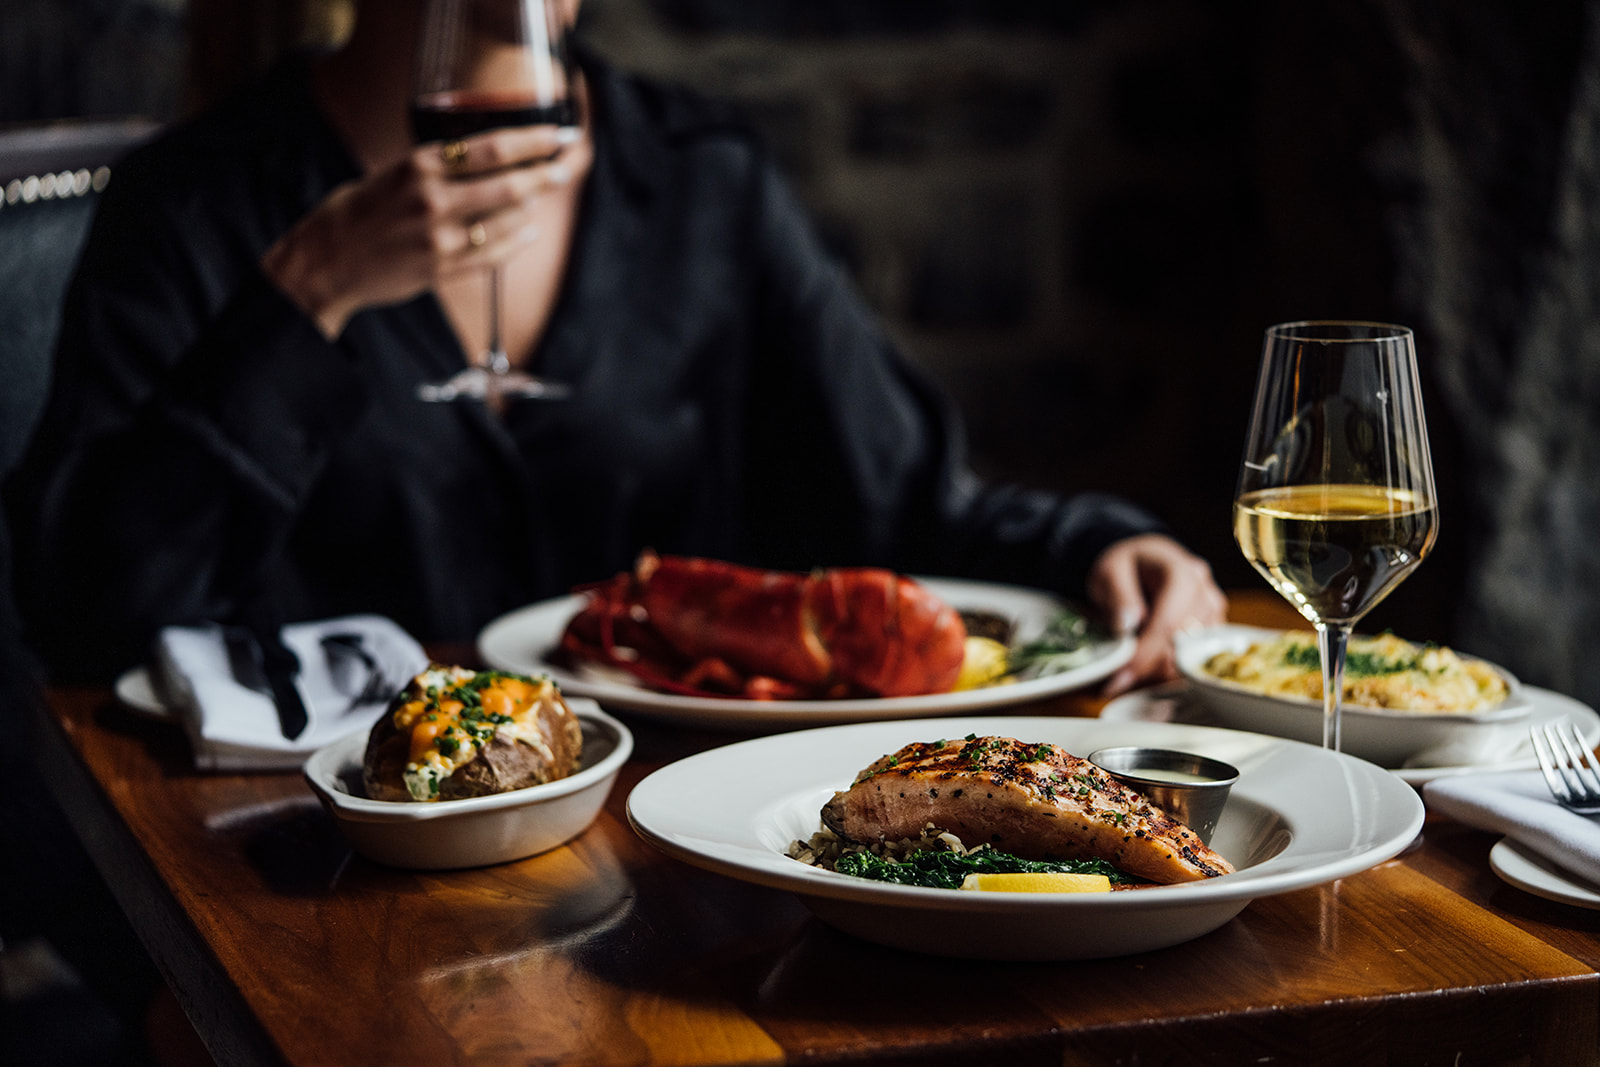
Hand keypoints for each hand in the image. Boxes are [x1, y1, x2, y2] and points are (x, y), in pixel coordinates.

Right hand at [261, 125, 582, 338]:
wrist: (326, 260)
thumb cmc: (360, 211)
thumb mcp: (396, 173)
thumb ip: (440, 169)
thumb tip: (491, 159)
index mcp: (420, 165)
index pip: (491, 147)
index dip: (533, 141)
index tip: (557, 136)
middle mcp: (433, 199)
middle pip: (510, 184)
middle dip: (544, 175)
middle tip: (563, 169)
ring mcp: (440, 237)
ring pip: (507, 221)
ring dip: (530, 209)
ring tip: (537, 200)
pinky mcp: (442, 269)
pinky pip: (494, 255)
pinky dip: (517, 241)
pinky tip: (527, 232)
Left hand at [1086, 533, 1227, 697]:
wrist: (1145, 560)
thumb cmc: (1127, 565)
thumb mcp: (1110, 572)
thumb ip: (1118, 595)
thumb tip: (1129, 624)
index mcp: (1182, 573)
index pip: (1169, 623)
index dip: (1145, 654)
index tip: (1121, 676)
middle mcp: (1205, 593)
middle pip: (1182, 646)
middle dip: (1147, 667)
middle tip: (1115, 678)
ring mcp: (1213, 613)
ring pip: (1190, 659)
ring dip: (1157, 670)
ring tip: (1127, 667)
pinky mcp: (1213, 630)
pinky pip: (1194, 661)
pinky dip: (1168, 669)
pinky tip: (1145, 664)